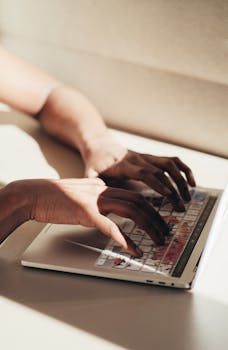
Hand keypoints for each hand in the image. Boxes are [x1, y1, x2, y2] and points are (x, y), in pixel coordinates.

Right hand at [13, 178, 168, 255]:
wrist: (34, 194)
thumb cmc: (53, 197)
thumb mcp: (80, 195)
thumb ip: (96, 202)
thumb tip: (107, 215)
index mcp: (102, 187)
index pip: (133, 195)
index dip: (150, 207)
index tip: (159, 219)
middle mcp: (102, 191)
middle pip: (138, 201)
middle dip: (156, 217)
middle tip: (165, 232)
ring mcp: (95, 200)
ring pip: (131, 210)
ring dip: (148, 226)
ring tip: (157, 240)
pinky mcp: (85, 212)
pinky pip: (110, 226)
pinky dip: (125, 238)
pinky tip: (134, 248)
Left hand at [84, 134, 195, 210]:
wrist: (99, 144)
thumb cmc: (96, 162)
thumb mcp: (90, 173)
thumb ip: (92, 184)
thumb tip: (94, 198)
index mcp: (125, 165)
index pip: (145, 172)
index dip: (157, 182)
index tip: (168, 194)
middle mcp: (139, 159)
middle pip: (161, 170)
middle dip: (174, 188)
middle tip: (181, 205)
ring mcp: (147, 157)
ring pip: (170, 164)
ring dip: (182, 179)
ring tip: (188, 196)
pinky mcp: (152, 157)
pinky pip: (173, 161)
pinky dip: (184, 170)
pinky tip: (191, 182)